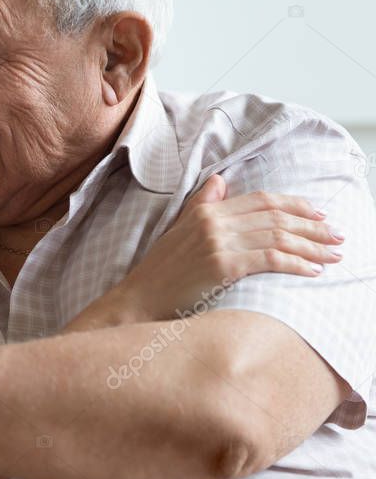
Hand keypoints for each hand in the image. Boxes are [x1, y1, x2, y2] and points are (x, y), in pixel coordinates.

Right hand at [69, 174, 342, 328]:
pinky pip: (270, 259)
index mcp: (205, 211)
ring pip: (278, 237)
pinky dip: (297, 263)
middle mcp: (213, 221)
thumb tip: (220, 180)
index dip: (295, 205)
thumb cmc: (161, 270)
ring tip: (333, 255)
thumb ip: (201, 204)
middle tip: (337, 236)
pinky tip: (312, 270)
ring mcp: (217, 242)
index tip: (319, 215)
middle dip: (312, 227)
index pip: (261, 200)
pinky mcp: (222, 265)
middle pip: (275, 217)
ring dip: (312, 246)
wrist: (141, 298)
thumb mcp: (179, 230)